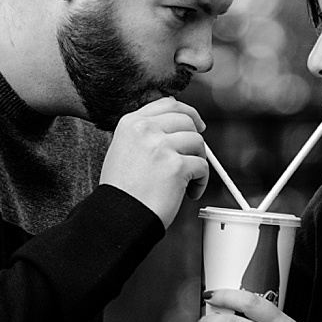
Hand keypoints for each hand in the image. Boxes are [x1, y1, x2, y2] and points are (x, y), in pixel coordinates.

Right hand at [100, 97, 208, 229]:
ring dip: (199, 161)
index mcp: (131, 123)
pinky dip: (201, 182)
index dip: (188, 113)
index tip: (197, 124)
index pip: (168, 104)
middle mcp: (145, 130)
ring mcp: (161, 146)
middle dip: (195, 139)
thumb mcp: (123, 150)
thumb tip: (176, 130)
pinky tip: (190, 192)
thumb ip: (145, 135)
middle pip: (187, 120)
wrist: (119, 216)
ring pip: (198, 142)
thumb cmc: (122, 192)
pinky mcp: (176, 166)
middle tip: (195, 157)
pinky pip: (202, 167)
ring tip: (189, 180)